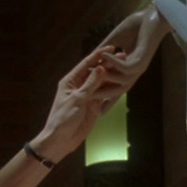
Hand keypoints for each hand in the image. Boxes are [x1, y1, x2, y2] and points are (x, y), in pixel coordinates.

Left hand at [31, 45, 114, 159]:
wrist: (61, 139)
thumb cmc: (63, 118)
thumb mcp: (77, 99)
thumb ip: (91, 84)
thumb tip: (101, 67)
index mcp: (71, 81)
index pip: (86, 64)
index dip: (98, 55)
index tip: (111, 47)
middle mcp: (79, 85)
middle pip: (96, 71)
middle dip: (109, 63)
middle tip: (124, 55)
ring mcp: (87, 95)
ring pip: (102, 82)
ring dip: (113, 75)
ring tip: (126, 66)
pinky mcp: (94, 104)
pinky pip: (105, 93)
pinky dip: (113, 88)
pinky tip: (123, 81)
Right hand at [96, 4, 171, 99]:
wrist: (153, 15)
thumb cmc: (136, 25)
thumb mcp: (114, 40)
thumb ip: (102, 51)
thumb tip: (89, 59)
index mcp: (127, 69)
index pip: (114, 86)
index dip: (103, 96)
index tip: (92, 107)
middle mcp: (133, 72)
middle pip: (116, 91)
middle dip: (101, 95)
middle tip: (86, 97)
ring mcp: (138, 68)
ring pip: (120, 83)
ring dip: (105, 78)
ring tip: (91, 71)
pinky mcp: (141, 62)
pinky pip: (124, 68)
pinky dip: (113, 62)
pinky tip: (105, 53)